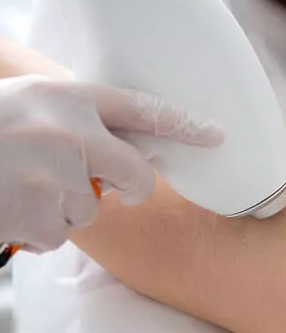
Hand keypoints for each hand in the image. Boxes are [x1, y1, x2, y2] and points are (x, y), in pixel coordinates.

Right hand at [0, 75, 222, 252]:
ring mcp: (58, 179)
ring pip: (88, 208)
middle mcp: (72, 135)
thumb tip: (120, 142)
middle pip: (136, 175)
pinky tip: (10, 204)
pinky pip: (57, 233)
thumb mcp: (28, 103)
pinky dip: (38, 227)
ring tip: (19, 184)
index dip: (185, 123)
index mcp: (68, 98)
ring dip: (60, 205)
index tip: (218, 135)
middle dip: (126, 184)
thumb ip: (75, 117)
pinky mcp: (41, 218)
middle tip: (96, 180)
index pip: (143, 108)